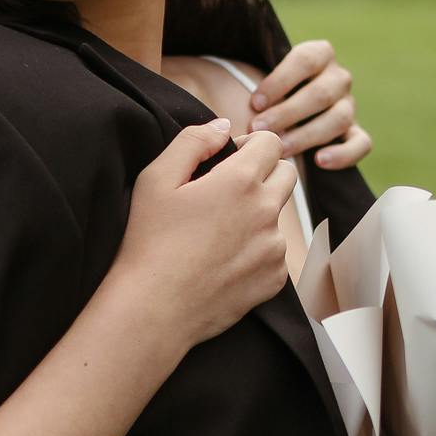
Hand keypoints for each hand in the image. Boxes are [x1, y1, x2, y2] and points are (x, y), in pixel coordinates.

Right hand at [105, 120, 295, 353]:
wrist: (154, 308)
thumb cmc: (149, 242)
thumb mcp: (156, 178)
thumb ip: (193, 141)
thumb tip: (223, 126)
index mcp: (241, 181)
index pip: (272, 143)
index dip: (250, 144)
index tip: (227, 159)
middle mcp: (267, 211)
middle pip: (286, 174)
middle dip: (263, 172)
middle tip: (226, 190)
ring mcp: (274, 248)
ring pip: (278, 215)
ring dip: (257, 213)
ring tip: (217, 233)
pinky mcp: (275, 278)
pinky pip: (275, 251)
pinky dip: (256, 249)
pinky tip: (222, 259)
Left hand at [244, 38, 369, 170]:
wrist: (287, 114)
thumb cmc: (266, 96)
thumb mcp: (260, 81)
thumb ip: (249, 86)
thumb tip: (228, 107)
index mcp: (319, 54)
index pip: (305, 60)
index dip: (280, 81)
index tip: (254, 102)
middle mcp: (338, 78)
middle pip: (321, 93)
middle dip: (288, 113)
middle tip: (259, 130)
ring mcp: (349, 106)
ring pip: (339, 118)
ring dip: (307, 135)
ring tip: (279, 149)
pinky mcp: (356, 133)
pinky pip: (361, 143)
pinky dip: (344, 154)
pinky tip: (319, 161)